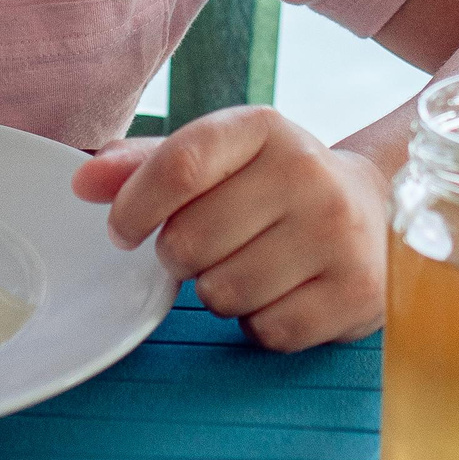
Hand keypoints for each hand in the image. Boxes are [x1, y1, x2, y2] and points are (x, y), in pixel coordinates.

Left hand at [71, 106, 389, 351]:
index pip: (178, 166)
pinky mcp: (357, 293)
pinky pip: (266, 332)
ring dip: (219, 292)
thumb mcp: (218, 158)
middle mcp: (308, 173)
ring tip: (250, 266)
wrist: (376, 208)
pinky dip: (260, 324)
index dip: (134, 207)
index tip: (123, 231)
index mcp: (264, 128)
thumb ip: (146, 165)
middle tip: (208, 247)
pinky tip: (282, 293)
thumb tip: (82, 183)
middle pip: (190, 241)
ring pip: (223, 294)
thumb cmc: (274, 184)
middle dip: (180, 257)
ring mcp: (339, 235)